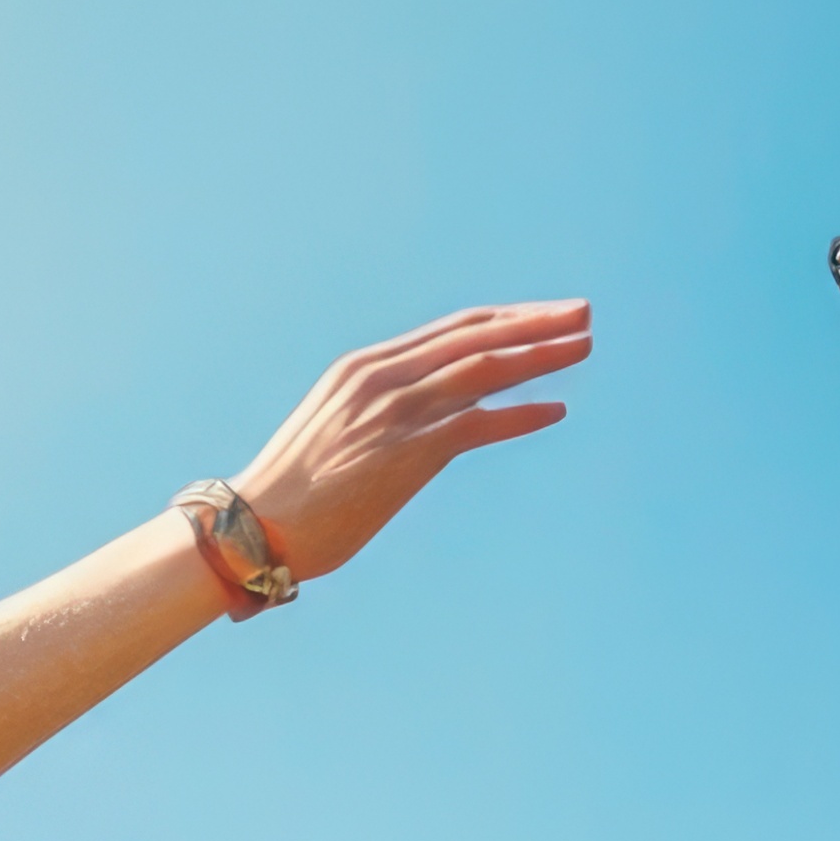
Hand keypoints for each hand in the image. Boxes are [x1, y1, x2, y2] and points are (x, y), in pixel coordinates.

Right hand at [227, 301, 589, 585]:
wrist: (255, 526)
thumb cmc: (294, 491)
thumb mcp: (340, 431)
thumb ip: (382, 411)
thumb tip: (427, 418)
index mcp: (365, 366)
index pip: (451, 330)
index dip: (504, 319)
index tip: (543, 315)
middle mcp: (382, 377)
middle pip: (475, 336)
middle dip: (534, 321)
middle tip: (583, 314)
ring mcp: (394, 411)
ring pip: (483, 368)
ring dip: (540, 354)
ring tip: (584, 345)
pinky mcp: (405, 452)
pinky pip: (477, 423)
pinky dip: (519, 415)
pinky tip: (555, 409)